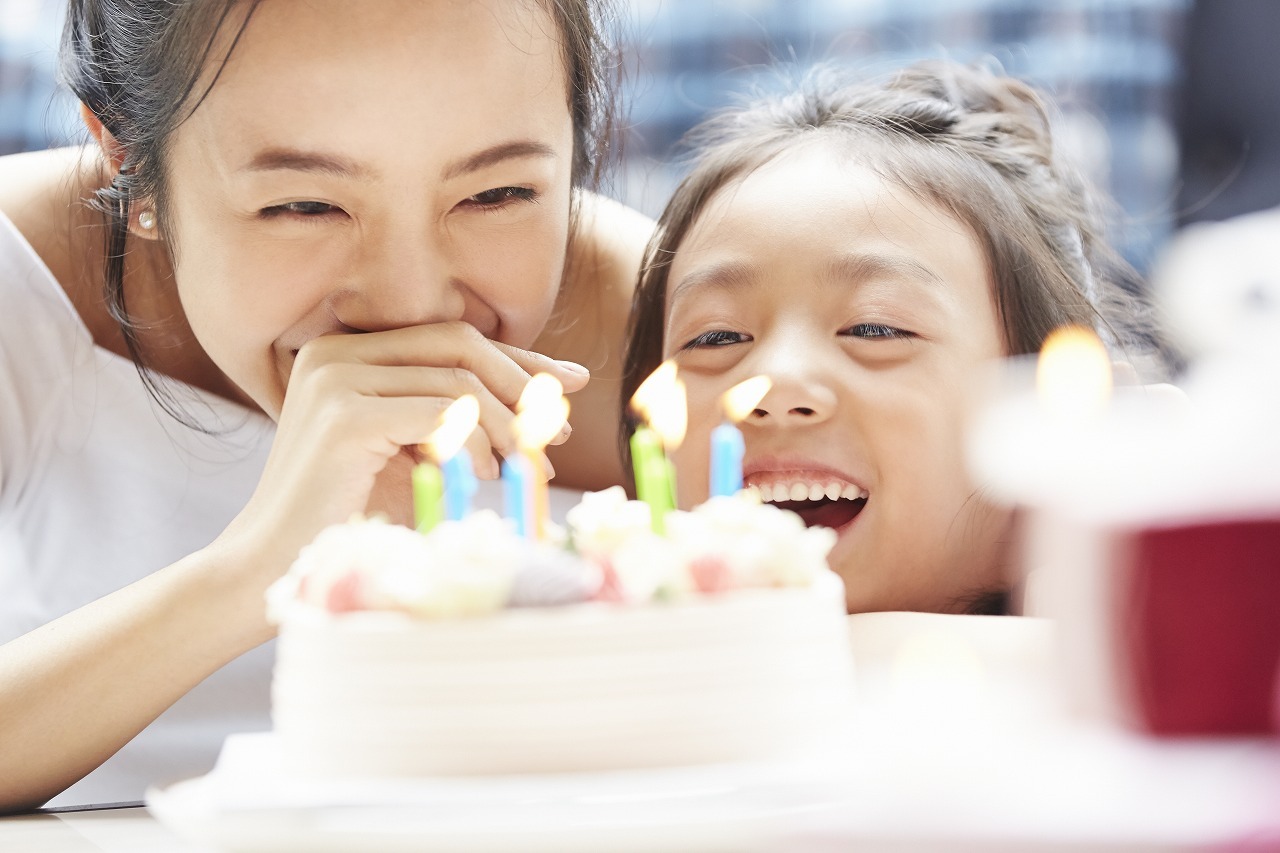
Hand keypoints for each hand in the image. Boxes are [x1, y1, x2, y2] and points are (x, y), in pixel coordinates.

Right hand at [219, 321, 587, 576]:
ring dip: (505, 425)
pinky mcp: (344, 417)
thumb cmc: (350, 514)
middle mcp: (335, 352)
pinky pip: (440, 413)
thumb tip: (544, 401)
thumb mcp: (412, 451)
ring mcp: (335, 379)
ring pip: (457, 381)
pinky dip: (475, 442)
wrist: (273, 565)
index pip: (452, 337)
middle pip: (460, 344)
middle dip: (521, 384)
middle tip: (560, 430)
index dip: (517, 357)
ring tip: (525, 466)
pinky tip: (483, 474)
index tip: (569, 382)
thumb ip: (456, 417)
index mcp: (347, 352)